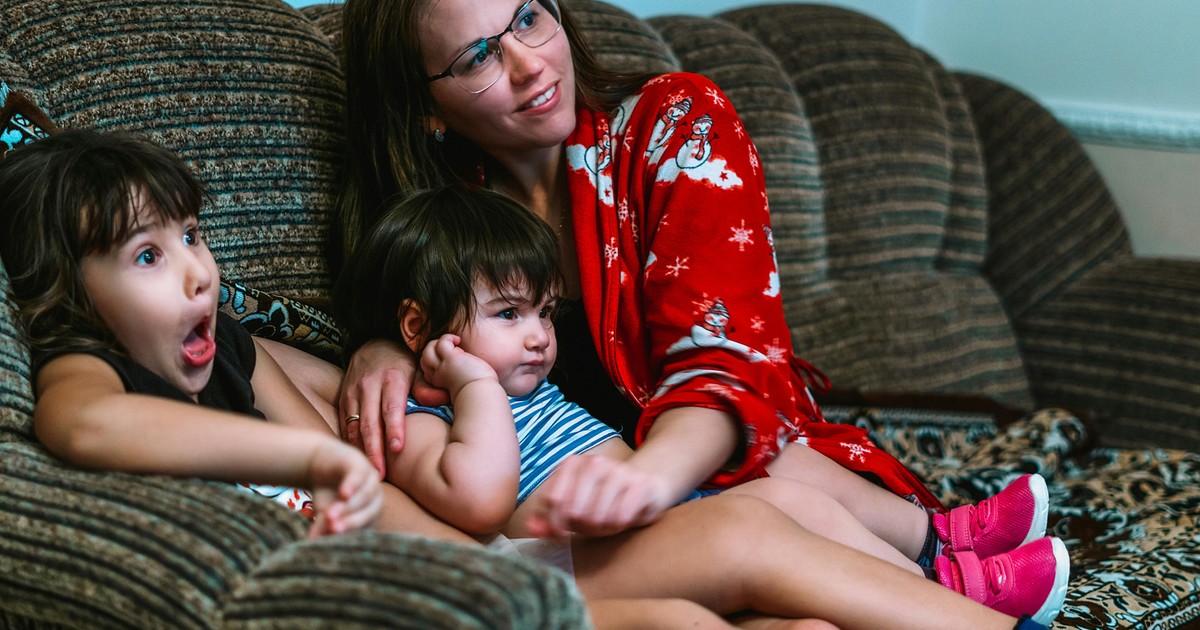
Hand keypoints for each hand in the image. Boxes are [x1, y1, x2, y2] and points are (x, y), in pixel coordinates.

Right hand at [305, 439, 383, 537]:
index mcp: (372, 514)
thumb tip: (312, 544)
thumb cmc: (329, 494)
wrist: (323, 464)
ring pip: (363, 497)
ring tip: (328, 515)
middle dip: (350, 522)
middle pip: (367, 513)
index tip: (334, 542)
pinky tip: (344, 493)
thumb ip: (323, 527)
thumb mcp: (324, 512)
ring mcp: (371, 480)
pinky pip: (358, 477)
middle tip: (333, 529)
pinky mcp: (360, 465)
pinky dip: (351, 485)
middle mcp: (376, 498)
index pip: (366, 528)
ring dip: (346, 507)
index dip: (351, 535)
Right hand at [338, 338, 420, 476]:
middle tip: (380, 474)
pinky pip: (344, 424)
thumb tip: (438, 399)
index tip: (397, 449)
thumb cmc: (403, 362)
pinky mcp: (343, 399)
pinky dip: (350, 443)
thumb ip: (426, 386)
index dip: (394, 429)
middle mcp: (369, 385)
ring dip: (361, 451)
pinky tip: (358, 459)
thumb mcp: (418, 367)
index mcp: (391, 378)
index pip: (392, 407)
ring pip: (354, 426)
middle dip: (374, 450)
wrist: (374, 344)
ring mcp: (353, 393)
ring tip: (369, 473)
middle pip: (370, 422)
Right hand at [419, 334, 497, 396]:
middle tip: (449, 348)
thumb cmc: (478, 393)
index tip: (447, 358)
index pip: (428, 369)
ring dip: (437, 342)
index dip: (433, 361)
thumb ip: (460, 377)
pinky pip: (442, 343)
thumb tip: (468, 368)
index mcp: (441, 382)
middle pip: (424, 359)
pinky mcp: (452, 359)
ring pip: (428, 350)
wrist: (480, 397)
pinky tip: (458, 340)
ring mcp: (443, 366)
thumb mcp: (464, 386)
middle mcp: (439, 374)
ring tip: (453, 342)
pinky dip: (447, 337)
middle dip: (432, 350)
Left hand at [522, 455, 675, 538]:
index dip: (555, 524)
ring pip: (598, 516)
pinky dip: (620, 525)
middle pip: (574, 511)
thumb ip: (549, 519)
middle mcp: (594, 462)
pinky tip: (625, 519)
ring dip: (603, 528)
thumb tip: (532, 529)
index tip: (562, 534)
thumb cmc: (602, 500)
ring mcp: (619, 471)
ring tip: (608, 522)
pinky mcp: (640, 484)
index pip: (552, 499)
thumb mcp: (573, 507)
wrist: (645, 487)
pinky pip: (620, 517)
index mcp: (572, 463)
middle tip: (591, 526)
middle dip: (582, 527)